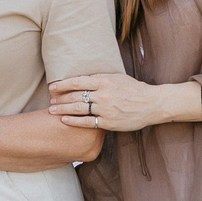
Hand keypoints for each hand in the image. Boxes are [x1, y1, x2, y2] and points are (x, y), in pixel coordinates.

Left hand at [47, 71, 178, 131]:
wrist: (151, 104)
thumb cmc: (134, 90)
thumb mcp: (118, 78)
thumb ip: (100, 78)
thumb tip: (83, 79)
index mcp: (105, 80)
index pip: (78, 81)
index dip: (63, 84)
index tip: (52, 87)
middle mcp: (103, 94)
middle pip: (75, 95)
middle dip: (60, 98)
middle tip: (50, 100)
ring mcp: (105, 109)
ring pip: (78, 109)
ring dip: (63, 109)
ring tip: (52, 110)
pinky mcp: (108, 122)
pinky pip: (87, 122)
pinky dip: (74, 121)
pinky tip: (65, 120)